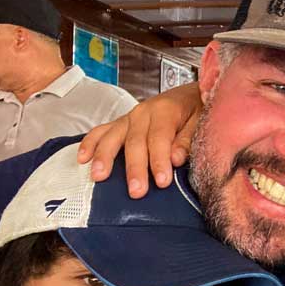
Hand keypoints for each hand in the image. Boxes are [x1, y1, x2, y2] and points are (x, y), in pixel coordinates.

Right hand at [78, 83, 203, 197]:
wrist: (192, 94)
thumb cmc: (199, 109)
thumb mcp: (202, 120)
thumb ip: (188, 139)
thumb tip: (175, 159)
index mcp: (165, 109)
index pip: (160, 138)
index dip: (159, 160)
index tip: (162, 182)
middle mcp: (143, 112)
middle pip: (135, 142)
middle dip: (135, 167)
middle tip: (136, 191)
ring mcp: (129, 117)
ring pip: (113, 137)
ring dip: (105, 157)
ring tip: (99, 177)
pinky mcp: (122, 123)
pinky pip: (102, 131)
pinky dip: (90, 143)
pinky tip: (82, 158)